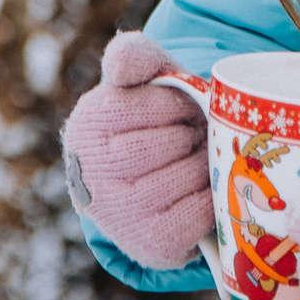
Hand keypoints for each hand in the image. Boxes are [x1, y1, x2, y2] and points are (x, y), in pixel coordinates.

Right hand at [61, 32, 210, 270]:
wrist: (151, 183)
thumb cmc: (152, 123)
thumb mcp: (143, 82)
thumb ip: (134, 57)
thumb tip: (123, 55)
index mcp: (88, 125)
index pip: (150, 105)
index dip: (177, 105)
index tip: (180, 109)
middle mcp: (93, 173)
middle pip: (171, 142)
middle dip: (194, 134)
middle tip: (195, 136)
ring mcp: (119, 213)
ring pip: (187, 176)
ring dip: (205, 164)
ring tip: (199, 159)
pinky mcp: (149, 243)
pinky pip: (198, 212)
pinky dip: (211, 197)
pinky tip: (201, 188)